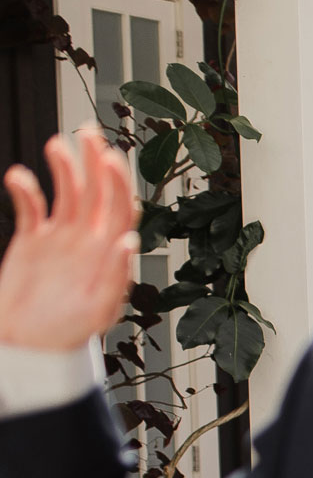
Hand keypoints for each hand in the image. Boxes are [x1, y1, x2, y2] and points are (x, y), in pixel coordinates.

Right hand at [0, 131, 138, 350]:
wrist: (29, 345)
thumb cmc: (69, 333)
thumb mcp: (100, 309)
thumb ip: (117, 275)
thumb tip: (129, 240)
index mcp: (108, 252)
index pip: (120, 207)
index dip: (118, 181)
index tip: (111, 158)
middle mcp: (88, 239)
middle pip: (95, 191)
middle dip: (94, 161)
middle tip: (88, 132)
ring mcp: (60, 237)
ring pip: (66, 192)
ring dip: (63, 167)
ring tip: (56, 145)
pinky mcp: (32, 239)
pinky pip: (31, 207)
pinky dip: (24, 189)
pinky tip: (18, 176)